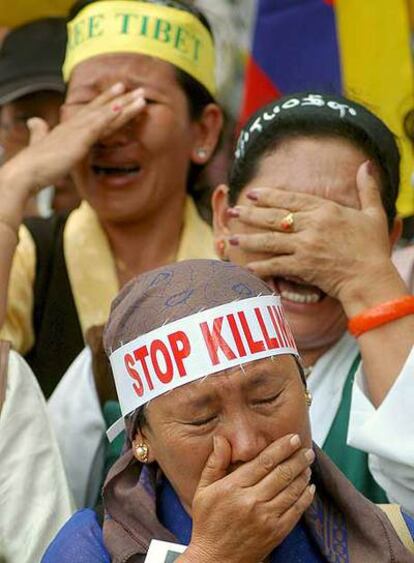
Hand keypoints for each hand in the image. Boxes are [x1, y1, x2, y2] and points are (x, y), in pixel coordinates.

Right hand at [0, 82, 145, 207]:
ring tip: (141, 96)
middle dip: (123, 99)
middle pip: (103, 108)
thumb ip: (39, 132)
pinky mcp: (79, 138)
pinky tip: (122, 107)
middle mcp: (75, 124)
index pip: (93, 110)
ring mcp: (78, 130)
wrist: (28, 171)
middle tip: (141, 91)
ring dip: (125, 104)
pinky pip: (99, 124)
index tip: (121, 90)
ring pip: (106, 114)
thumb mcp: (40, 144)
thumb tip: (34, 121)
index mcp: (69, 126)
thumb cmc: (35, 163)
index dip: (107, 100)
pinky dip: (111, 114)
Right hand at [179, 434, 314, 562]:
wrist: (216, 561)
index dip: (281, 448)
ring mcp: (266, 518)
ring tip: (308, 464)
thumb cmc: (208, 523)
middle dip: (297, 458)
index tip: (292, 438)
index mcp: (233, 488)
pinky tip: (309, 487)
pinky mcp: (276, 533)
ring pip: (291, 490)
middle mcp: (251, 501)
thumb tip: (221, 439)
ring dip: (303, 475)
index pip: (264, 461)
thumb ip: (214, 463)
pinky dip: (305, 497)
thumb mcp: (203, 490)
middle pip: (281, 473)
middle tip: (306, 449)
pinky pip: (296, 511)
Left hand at [229, 161, 398, 309]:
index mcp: (326, 210)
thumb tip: (365, 165)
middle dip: (250, 214)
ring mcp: (305, 246)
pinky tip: (246, 267)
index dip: (269, 196)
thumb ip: (367, 188)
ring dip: (248, 240)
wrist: (371, 278)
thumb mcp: (374, 214)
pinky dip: (260, 266)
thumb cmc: (373, 248)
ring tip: (231, 239)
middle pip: (275, 217)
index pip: (291, 199)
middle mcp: (312, 225)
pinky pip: (276, 265)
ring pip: (270, 240)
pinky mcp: (302, 267)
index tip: (252, 194)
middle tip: (232, 212)